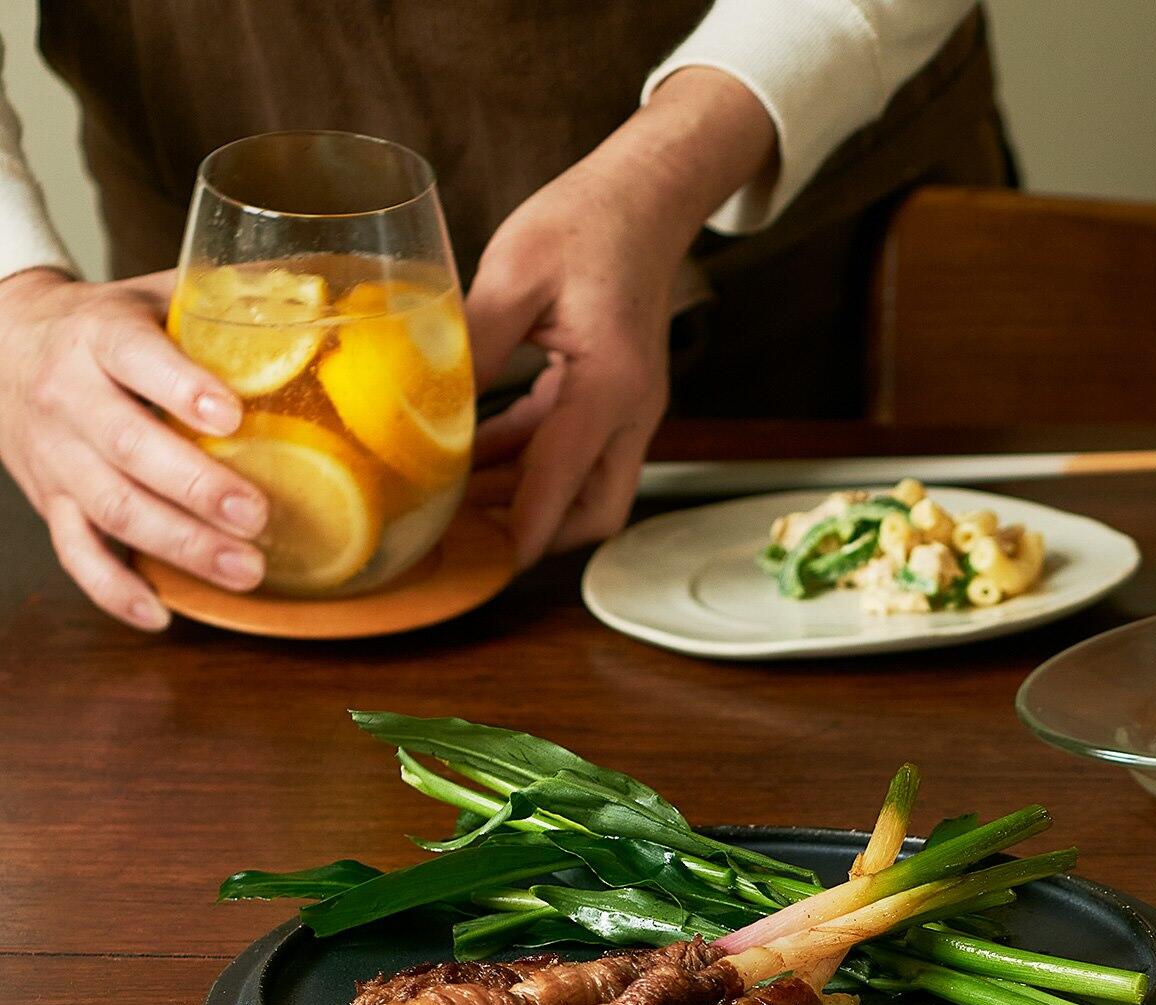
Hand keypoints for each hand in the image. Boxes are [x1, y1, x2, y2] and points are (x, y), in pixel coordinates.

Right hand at [0, 267, 269, 626]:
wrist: (8, 341)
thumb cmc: (109, 326)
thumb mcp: (156, 297)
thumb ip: (226, 302)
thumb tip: (326, 303)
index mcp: (99, 336)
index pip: (133, 357)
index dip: (180, 388)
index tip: (231, 415)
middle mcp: (68, 395)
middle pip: (126, 447)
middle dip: (194, 487)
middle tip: (258, 514)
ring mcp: (56, 454)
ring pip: (109, 507)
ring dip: (179, 544)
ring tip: (246, 570)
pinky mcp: (50, 500)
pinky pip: (76, 553)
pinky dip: (114, 589)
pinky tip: (162, 614)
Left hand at [465, 68, 775, 566]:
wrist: (643, 199)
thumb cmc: (587, 223)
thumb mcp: (516, 273)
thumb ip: (473, 341)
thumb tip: (420, 395)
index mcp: (610, 385)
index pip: (564, 477)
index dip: (523, 526)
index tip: (485, 562)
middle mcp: (631, 410)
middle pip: (596, 509)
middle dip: (539, 537)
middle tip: (469, 544)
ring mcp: (628, 408)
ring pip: (585, 485)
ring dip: (527, 500)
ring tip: (454, 507)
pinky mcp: (613, 396)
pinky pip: (572, 449)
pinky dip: (528, 464)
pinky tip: (472, 458)